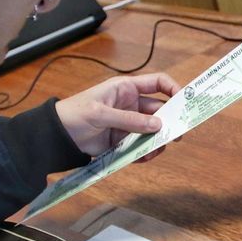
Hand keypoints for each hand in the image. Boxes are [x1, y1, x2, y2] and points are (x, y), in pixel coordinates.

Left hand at [54, 72, 178, 156]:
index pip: (158, 83)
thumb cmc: (75, 114)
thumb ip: (130, 120)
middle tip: (179, 134)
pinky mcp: (123, 140)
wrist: (57, 137)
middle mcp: (131, 104)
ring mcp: (128, 123)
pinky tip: (143, 157)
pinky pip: (141, 146)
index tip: (185, 102)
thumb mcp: (101, 114)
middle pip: (160, 110)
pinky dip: (145, 152)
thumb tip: (158, 126)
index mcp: (127, 89)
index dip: (174, 89)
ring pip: (152, 131)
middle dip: (171, 121)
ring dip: (157, 140)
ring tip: (156, 150)